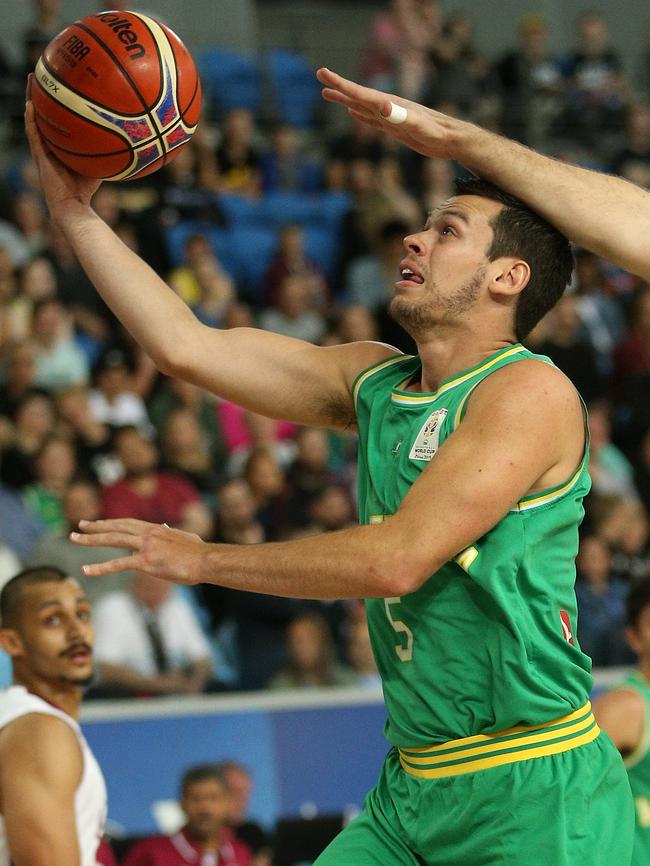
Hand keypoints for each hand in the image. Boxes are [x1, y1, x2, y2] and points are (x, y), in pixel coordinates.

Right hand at [24, 74, 101, 218]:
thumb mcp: (100, 164)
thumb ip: (109, 151)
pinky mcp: (39, 157)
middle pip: (44, 113)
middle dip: (42, 93)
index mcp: (60, 144)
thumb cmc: (86, 189)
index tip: (61, 82)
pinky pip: (32, 134)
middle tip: (43, 72)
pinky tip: (30, 105)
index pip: (57, 118)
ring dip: (31, 99)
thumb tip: (130, 140)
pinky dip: (31, 120)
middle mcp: (49, 144)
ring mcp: (41, 149)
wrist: (73, 206)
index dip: (57, 102)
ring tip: (31, 79)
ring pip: (34, 119)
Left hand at [70, 519, 204, 583]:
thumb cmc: (198, 553)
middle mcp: (148, 533)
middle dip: (95, 527)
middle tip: (79, 527)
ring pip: (112, 540)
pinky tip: (86, 569)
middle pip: (116, 527)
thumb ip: (171, 534)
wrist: (205, 560)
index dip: (110, 523)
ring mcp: (146, 546)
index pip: (127, 523)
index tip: (97, 523)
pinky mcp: (146, 562)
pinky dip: (100, 567)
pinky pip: (118, 564)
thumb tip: (165, 530)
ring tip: (73, 539)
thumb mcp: (183, 538)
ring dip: (91, 539)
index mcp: (155, 528)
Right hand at [317, 67, 469, 159]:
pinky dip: (360, 115)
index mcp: (388, 104)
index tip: (323, 74)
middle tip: (319, 76)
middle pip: (357, 95)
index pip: (359, 92)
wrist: (450, 139)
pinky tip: (353, 113)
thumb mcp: (417, 125)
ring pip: (361, 106)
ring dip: (345, 99)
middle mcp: (387, 107)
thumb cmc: (436, 132)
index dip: (340, 85)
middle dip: (338, 87)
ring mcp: (390, 116)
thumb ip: (400, 116)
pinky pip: (371, 119)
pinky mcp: (394, 127)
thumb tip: (382, 107)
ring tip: (328, 94)